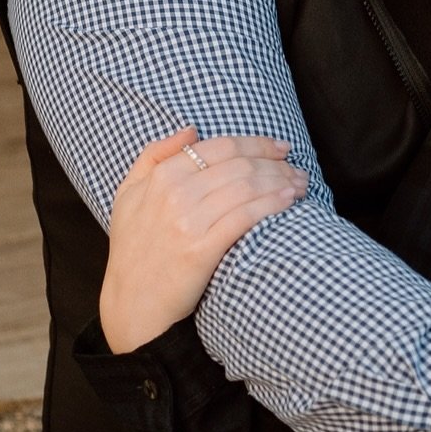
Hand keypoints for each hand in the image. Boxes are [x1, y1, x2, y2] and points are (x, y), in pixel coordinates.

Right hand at [101, 127, 306, 351]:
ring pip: (247, 188)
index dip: (257, 144)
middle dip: (277, 164)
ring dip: (282, 181)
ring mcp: (188, 222)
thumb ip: (155, 154)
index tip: (281, 148)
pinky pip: (246, 217)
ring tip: (301, 184)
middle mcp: (175, 194)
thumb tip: (192, 130)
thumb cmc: (134, 246)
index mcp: (162, 175)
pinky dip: (272, 204)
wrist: (133, 301)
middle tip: (298, 169)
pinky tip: (289, 200)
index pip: (221, 147)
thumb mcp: (129, 192)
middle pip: (240, 166)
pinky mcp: (202, 250)